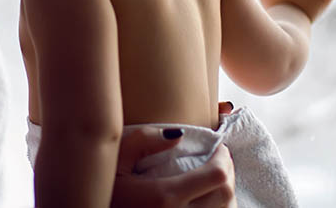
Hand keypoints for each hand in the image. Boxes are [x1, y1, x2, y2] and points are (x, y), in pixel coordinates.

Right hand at [112, 125, 235, 207]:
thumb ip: (142, 140)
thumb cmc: (107, 191)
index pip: (216, 177)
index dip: (224, 159)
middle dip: (228, 171)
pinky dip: (220, 207)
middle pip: (226, 194)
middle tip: (220, 158)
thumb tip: (178, 135)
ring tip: (215, 177)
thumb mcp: (115, 160)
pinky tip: (208, 197)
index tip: (218, 148)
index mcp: (166, 197)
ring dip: (226, 192)